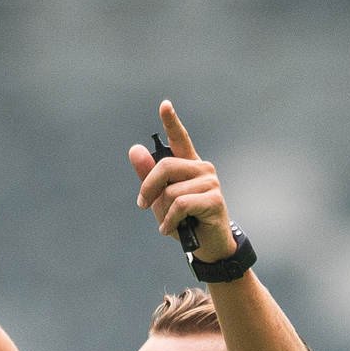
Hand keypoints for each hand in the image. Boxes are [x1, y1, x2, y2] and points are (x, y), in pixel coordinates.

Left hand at [126, 101, 237, 262]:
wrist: (206, 246)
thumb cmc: (183, 220)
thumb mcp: (160, 199)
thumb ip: (148, 175)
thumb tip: (135, 149)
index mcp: (188, 165)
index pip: (180, 138)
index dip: (171, 121)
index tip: (164, 105)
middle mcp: (202, 168)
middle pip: (165, 167)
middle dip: (148, 189)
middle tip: (144, 206)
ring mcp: (210, 182)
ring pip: (171, 191)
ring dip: (163, 212)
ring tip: (171, 222)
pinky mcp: (215, 199)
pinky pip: (181, 205)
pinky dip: (170, 221)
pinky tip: (173, 229)